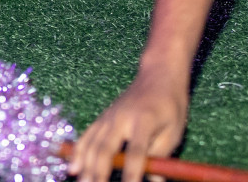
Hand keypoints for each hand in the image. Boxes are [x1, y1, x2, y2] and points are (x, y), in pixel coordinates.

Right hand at [69, 68, 188, 181]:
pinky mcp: (102, 119)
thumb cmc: (170, 106)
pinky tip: (73, 168)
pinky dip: (78, 153)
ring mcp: (108, 117)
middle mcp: (120, 118)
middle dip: (99, 172)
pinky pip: (86, 138)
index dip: (132, 173)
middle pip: (106, 149)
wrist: (157, 76)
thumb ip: (161, 157)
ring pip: (92, 144)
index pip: (136, 152)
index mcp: (144, 121)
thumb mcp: (174, 132)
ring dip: (86, 166)